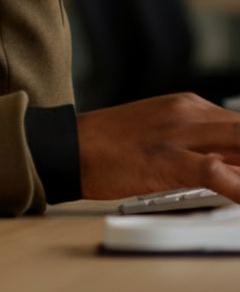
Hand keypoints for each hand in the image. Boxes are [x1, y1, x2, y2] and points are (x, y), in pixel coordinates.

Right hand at [78, 93, 239, 201]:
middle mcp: (187, 112)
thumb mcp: (161, 137)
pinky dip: (237, 185)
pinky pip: (214, 170)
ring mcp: (176, 133)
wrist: (68, 146)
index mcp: (187, 106)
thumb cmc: (109, 148)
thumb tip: (235, 170)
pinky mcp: (164, 158)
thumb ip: (202, 149)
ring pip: (239, 142)